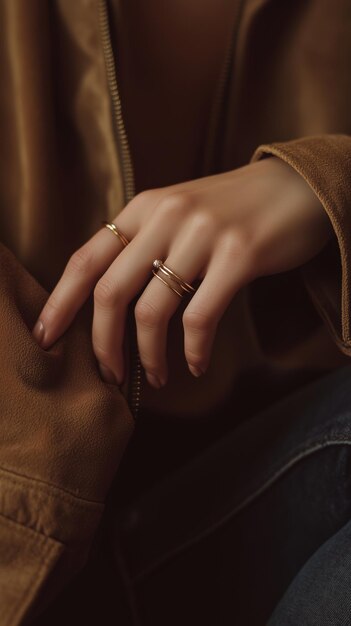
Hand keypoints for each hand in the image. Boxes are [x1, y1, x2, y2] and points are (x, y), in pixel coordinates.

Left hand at [31, 157, 332, 387]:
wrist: (293, 188)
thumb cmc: (230, 212)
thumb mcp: (176, 215)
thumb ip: (143, 246)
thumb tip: (108, 304)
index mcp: (142, 208)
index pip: (85, 259)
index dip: (59, 303)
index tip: (44, 340)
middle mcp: (166, 215)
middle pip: (111, 293)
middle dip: (103, 345)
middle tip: (110, 376)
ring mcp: (202, 233)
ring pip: (153, 310)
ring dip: (150, 356)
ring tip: (157, 378)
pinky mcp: (239, 253)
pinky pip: (201, 316)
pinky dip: (194, 350)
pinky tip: (197, 365)